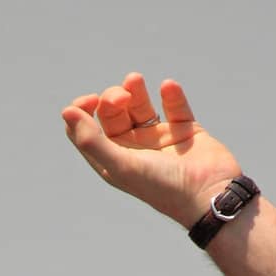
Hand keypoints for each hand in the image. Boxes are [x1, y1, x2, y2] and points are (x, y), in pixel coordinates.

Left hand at [61, 72, 242, 228]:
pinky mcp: (185, 131)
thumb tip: (66, 112)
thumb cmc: (163, 186)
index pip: (86, 130)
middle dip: (113, 97)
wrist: (209, 195)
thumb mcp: (121, 166)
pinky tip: (169, 87)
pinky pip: (174, 106)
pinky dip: (171, 94)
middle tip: (123, 97)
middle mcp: (134, 149)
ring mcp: (159, 139)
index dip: (82, 111)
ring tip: (134, 80)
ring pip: (140, 105)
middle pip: (112, 112)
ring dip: (134, 89)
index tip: (90, 101)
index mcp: (113, 160)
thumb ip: (92, 141)